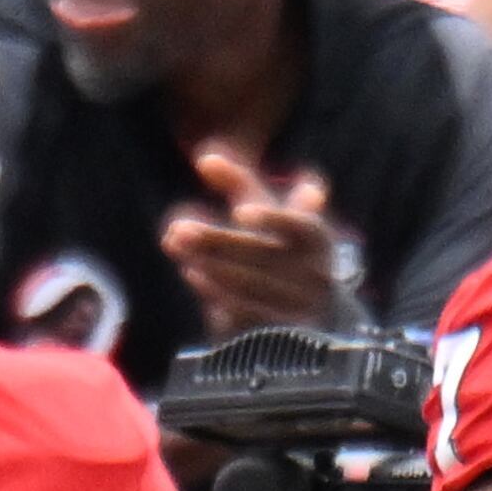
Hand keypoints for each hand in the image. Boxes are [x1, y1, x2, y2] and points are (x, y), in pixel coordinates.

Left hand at [164, 147, 342, 331]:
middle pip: (261, 255)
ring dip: (210, 264)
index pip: (299, 226)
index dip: (274, 218)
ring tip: (176, 243)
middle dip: (217, 241)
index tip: (242, 211)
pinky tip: (191, 272)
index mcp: (315, 238)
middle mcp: (314, 272)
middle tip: (178, 229)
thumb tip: (204, 157)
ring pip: (250, 283)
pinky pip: (246, 312)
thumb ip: (237, 184)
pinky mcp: (280, 332)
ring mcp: (299, 305)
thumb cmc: (280, 246)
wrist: (312, 311)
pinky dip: (216, 292)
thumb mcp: (266, 211)